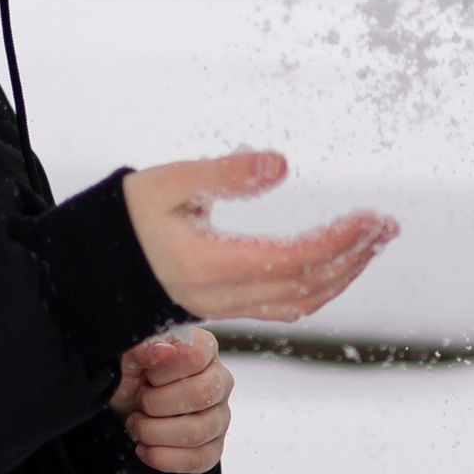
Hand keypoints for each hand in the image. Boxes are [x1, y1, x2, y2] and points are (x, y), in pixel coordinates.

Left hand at [110, 326, 231, 473]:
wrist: (127, 409)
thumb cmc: (131, 378)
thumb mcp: (126, 357)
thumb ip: (142, 348)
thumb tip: (165, 351)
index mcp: (203, 349)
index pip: (194, 356)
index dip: (162, 371)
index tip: (147, 376)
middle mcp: (220, 381)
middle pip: (201, 394)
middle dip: (156, 404)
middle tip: (139, 403)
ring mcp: (221, 416)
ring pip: (198, 432)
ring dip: (155, 433)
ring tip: (137, 426)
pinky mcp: (214, 447)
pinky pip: (199, 460)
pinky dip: (164, 458)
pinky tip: (146, 449)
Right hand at [121, 151, 394, 323]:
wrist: (86, 273)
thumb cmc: (123, 220)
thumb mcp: (167, 183)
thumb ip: (225, 173)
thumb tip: (281, 164)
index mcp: (213, 264)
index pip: (295, 259)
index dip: (340, 240)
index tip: (371, 217)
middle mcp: (225, 295)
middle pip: (308, 286)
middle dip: (354, 257)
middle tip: (387, 227)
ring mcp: (226, 308)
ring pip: (300, 303)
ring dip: (343, 276)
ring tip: (372, 244)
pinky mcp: (225, 308)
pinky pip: (284, 307)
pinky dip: (319, 288)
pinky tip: (336, 266)